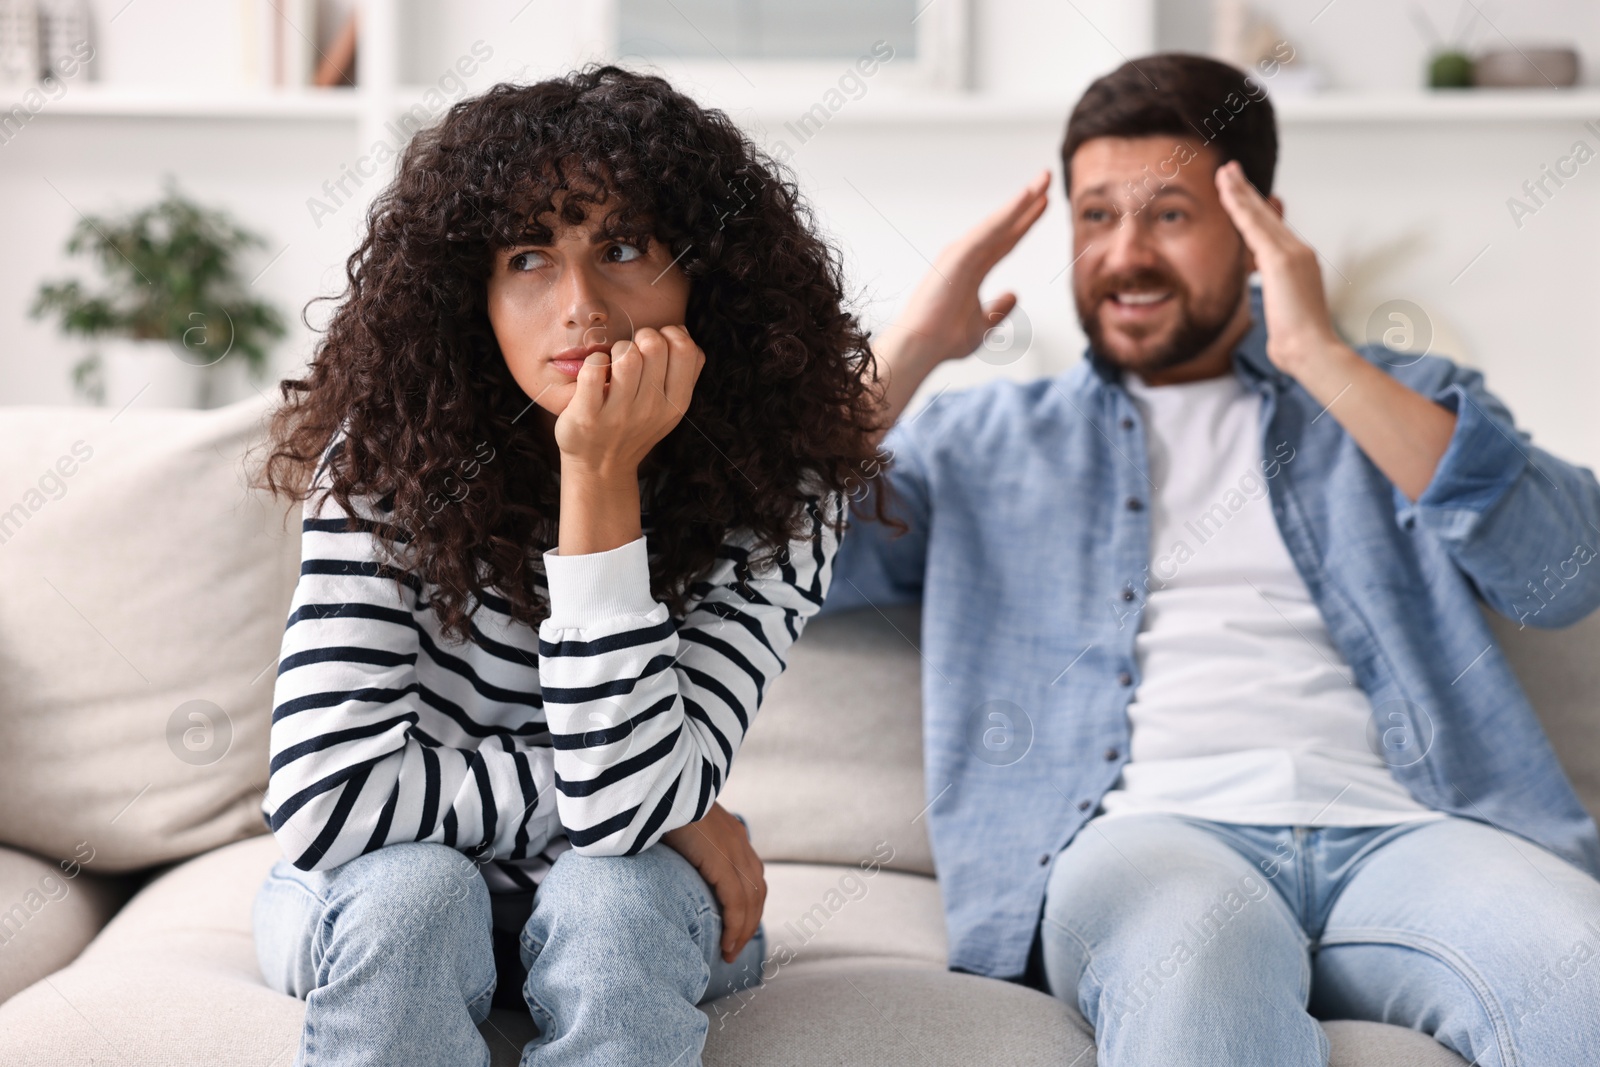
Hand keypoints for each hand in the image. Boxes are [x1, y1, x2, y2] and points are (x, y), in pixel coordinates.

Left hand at [554, 325, 705, 479]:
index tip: (656, 345)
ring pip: (626, 355)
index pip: (685, 349)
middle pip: (655, 345)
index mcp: (675, 404)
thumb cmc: (633, 427)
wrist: (600, 468)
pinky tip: (595, 372)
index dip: (670, 334)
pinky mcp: (587, 416)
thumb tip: (681, 329)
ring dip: (617, 349)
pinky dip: (593, 361)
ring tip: (614, 363)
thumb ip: (682, 372)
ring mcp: (619, 414)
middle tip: (632, 351)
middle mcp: (651, 410)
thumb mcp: (668, 408)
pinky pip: (594, 369)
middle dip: (641, 337)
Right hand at [661, 803, 765, 963]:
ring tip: (730, 952)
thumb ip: (681, 841)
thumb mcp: (675, 823)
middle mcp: (738, 841)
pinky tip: (727, 944)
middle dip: (748, 923)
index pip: (751, 874)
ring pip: (751, 902)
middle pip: (757, 891)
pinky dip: (736, 927)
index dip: (747, 903)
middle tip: (734, 947)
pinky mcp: (722, 860)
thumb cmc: (658, 802)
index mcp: (730, 832)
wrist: (659, 782)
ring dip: (743, 931)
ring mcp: (734, 850)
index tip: (736, 926)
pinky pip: (736, 903)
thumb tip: (663, 857)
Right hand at [885, 170, 1049, 367]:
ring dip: (1021, 200)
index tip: (1044, 203)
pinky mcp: (958, 256)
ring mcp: (961, 254)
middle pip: (1004, 225)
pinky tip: (1025, 198)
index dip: (1025, 222)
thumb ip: (999, 309)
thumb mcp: (983, 325)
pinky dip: (1007, 214)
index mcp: (971, 271)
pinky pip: (988, 231)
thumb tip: (1015, 294)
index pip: (1006, 241)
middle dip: (1027, 201)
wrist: (921, 349)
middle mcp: (966, 257)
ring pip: (998, 223)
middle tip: (1047, 176)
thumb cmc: (943, 340)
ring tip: (1043, 180)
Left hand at [1215, 159, 1456, 499]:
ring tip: (1224, 171)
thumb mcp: (1285, 317)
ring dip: (1240, 190)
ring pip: (1259, 215)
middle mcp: (1299, 252)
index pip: (1271, 231)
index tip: (1241, 194)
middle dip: (1247, 191)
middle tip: (1229, 169)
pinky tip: (1227, 191)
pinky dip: (1239, 206)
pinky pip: (1253, 226)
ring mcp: (1292, 253)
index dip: (1255, 211)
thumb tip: (1276, 320)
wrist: (1312, 350)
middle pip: (1266, 215)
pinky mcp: (1280, 259)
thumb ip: (1278, 306)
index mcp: (1299, 264)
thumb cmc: (1298, 343)